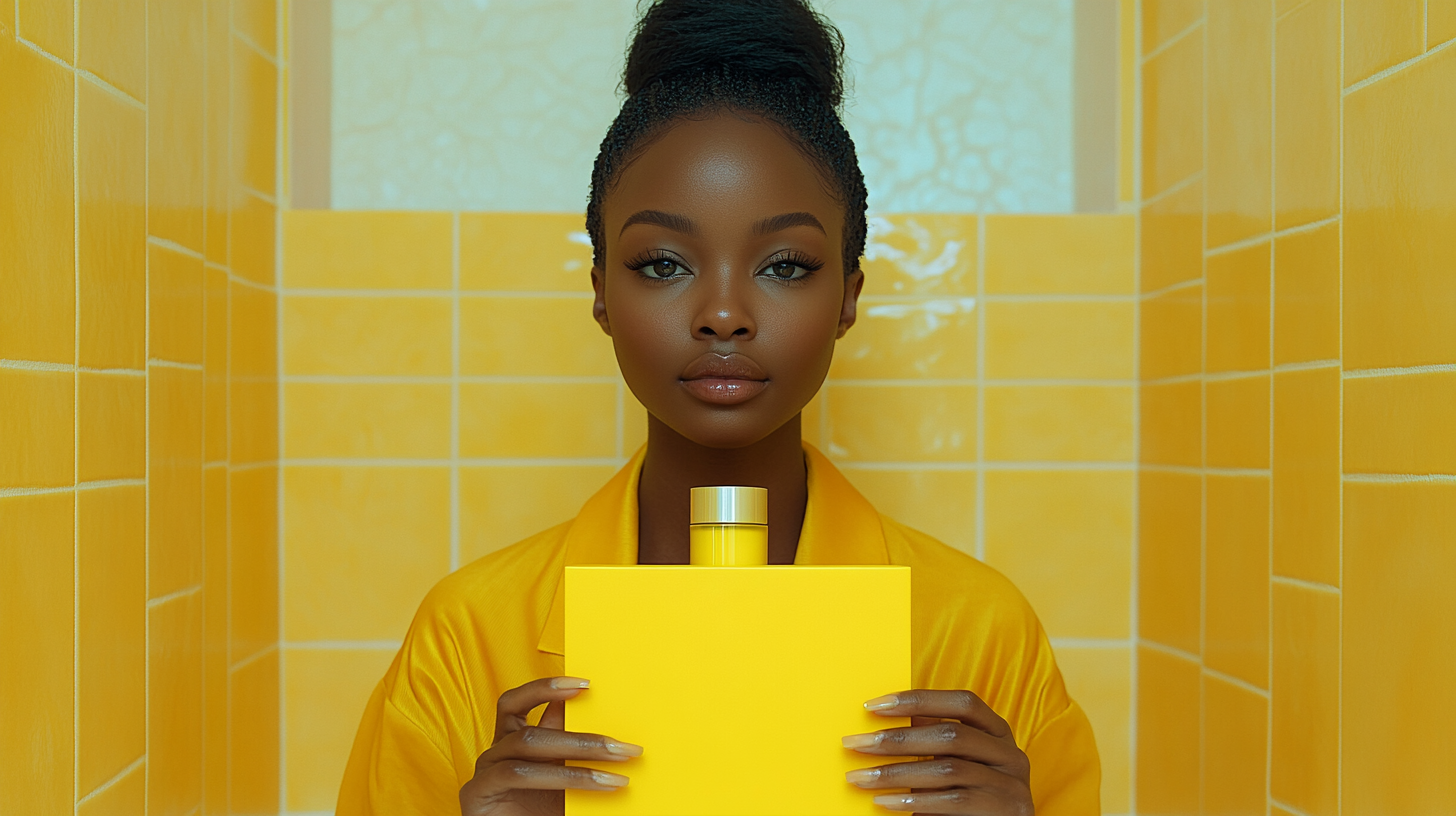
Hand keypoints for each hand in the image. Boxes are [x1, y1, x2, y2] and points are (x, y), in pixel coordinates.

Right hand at [459, 677, 642, 815]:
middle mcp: (497, 750)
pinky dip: (557, 776)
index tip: (586, 685)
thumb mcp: (566, 781)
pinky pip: (514, 773)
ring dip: (575, 755)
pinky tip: (590, 785)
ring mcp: (485, 769)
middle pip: (532, 728)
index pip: (521, 701)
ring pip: (526, 744)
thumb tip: (611, 734)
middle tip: (622, 748)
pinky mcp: (476, 791)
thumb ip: (576, 754)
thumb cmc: (544, 814)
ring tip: (614, 776)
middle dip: (582, 738)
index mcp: (513, 739)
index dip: (548, 688)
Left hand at [843, 689, 1032, 814]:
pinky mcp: (1007, 810)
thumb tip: (883, 717)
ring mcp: (1012, 784)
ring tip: (861, 777)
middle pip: (951, 736)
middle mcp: (1011, 754)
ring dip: (896, 773)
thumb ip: (933, 740)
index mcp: (999, 732)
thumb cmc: (970, 799)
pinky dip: (914, 801)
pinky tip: (885, 802)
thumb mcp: (956, 763)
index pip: (964, 703)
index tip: (873, 706)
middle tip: (854, 744)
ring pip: (948, 769)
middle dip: (897, 739)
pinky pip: (953, 801)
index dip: (920, 699)